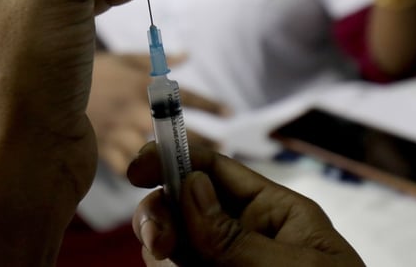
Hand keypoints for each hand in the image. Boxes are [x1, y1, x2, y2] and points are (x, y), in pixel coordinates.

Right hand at [90, 53, 225, 174]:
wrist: (46, 85)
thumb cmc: (91, 71)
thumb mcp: (124, 58)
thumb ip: (156, 60)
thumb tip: (187, 55)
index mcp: (142, 86)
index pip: (184, 96)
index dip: (210, 105)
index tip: (229, 113)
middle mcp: (135, 111)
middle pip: (177, 130)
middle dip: (204, 138)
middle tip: (227, 146)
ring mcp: (119, 133)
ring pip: (157, 153)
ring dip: (179, 161)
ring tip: (199, 171)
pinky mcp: (104, 150)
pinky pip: (128, 170)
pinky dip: (143, 177)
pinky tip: (158, 184)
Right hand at [128, 143, 364, 266]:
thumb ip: (235, 235)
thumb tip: (190, 184)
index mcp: (276, 213)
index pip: (218, 170)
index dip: (176, 160)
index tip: (139, 170)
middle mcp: (247, 236)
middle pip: (186, 205)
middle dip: (162, 212)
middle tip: (156, 241)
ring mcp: (229, 266)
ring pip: (175, 243)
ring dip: (160, 246)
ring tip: (164, 262)